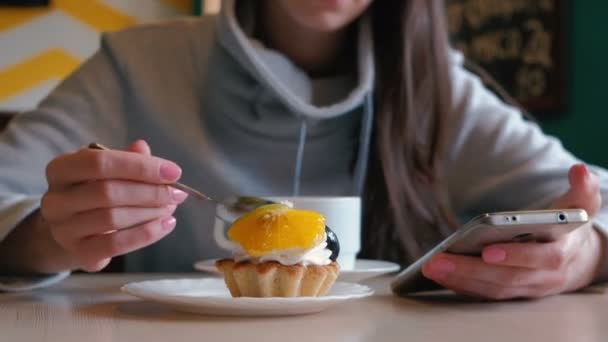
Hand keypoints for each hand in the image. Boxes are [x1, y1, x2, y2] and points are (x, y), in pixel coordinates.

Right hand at [41, 140, 187, 271]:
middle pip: (108, 192)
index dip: (140, 166)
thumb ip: (126, 159)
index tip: (173, 172)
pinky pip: (115, 245)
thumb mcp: (108, 171)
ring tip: (170, 208)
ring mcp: (63, 230)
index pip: (99, 162)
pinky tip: (166, 225)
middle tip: (177, 194)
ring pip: (112, 219)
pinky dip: (146, 234)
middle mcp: (55, 200)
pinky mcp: (78, 253)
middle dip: (150, 192)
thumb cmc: (95, 193)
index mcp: (60, 169)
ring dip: (150, 213)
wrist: (74, 231)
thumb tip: (143, 148)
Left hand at [422, 164, 604, 299]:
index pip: (542, 257)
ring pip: (492, 289)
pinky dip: (461, 286)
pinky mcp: (511, 294)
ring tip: (431, 267)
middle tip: (439, 261)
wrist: (580, 261)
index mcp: (561, 252)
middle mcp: (544, 276)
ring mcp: (526, 288)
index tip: (488, 250)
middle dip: (471, 270)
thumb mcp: (580, 208)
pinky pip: (485, 295)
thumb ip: (582, 190)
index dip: (516, 255)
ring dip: (460, 280)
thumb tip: (579, 170)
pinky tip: (438, 274)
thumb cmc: (569, 230)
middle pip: (507, 277)